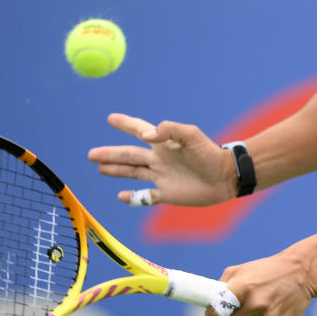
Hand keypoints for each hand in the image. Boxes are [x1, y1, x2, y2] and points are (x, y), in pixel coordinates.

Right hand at [88, 113, 235, 205]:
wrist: (226, 178)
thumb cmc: (210, 153)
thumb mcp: (191, 135)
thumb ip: (169, 130)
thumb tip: (147, 134)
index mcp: (164, 143)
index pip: (139, 131)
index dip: (126, 124)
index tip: (111, 118)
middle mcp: (159, 159)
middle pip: (128, 155)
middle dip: (109, 154)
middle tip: (90, 154)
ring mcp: (161, 177)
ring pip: (132, 173)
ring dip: (115, 170)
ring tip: (99, 167)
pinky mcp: (167, 194)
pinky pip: (146, 196)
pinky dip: (133, 197)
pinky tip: (122, 196)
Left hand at [205, 253, 316, 315]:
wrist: (301, 272)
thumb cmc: (267, 270)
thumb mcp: (243, 270)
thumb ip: (223, 286)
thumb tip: (209, 310)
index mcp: (243, 287)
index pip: (218, 311)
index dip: (211, 315)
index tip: (210, 315)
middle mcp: (255, 304)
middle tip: (231, 315)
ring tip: (250, 311)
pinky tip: (262, 314)